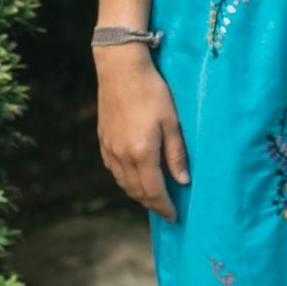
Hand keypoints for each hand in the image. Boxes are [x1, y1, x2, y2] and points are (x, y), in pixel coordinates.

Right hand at [95, 48, 190, 218]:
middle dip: (152, 204)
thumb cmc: (152, 91)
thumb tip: (183, 182)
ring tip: (153, 197)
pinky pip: (114, 170)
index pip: (154, 191)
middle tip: (166, 210)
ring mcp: (110, 149)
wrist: (121, 68)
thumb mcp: (172, 122)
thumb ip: (176, 154)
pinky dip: (126, 180)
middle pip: (137, 191)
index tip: (174, 217)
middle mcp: (122, 156)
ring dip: (138, 194)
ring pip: (123, 183)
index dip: (164, 207)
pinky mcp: (103, 140)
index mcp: (142, 153)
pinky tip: (135, 177)